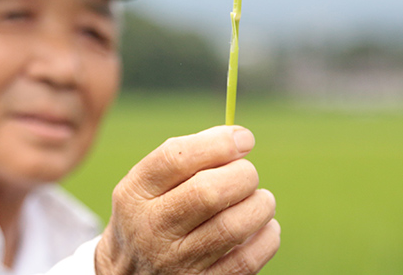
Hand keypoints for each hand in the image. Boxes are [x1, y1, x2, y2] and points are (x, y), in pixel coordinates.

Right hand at [95, 126, 279, 273]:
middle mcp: (152, 230)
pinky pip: (247, 259)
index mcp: (136, 194)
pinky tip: (262, 227)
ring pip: (233, 226)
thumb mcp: (148, 185)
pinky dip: (267, 237)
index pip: (176, 158)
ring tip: (259, 200)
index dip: (218, 143)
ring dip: (260, 205)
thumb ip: (185, 158)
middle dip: (242, 175)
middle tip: (248, 174)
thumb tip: (239, 139)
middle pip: (208, 192)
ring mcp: (177, 263)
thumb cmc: (153, 215)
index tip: (244, 139)